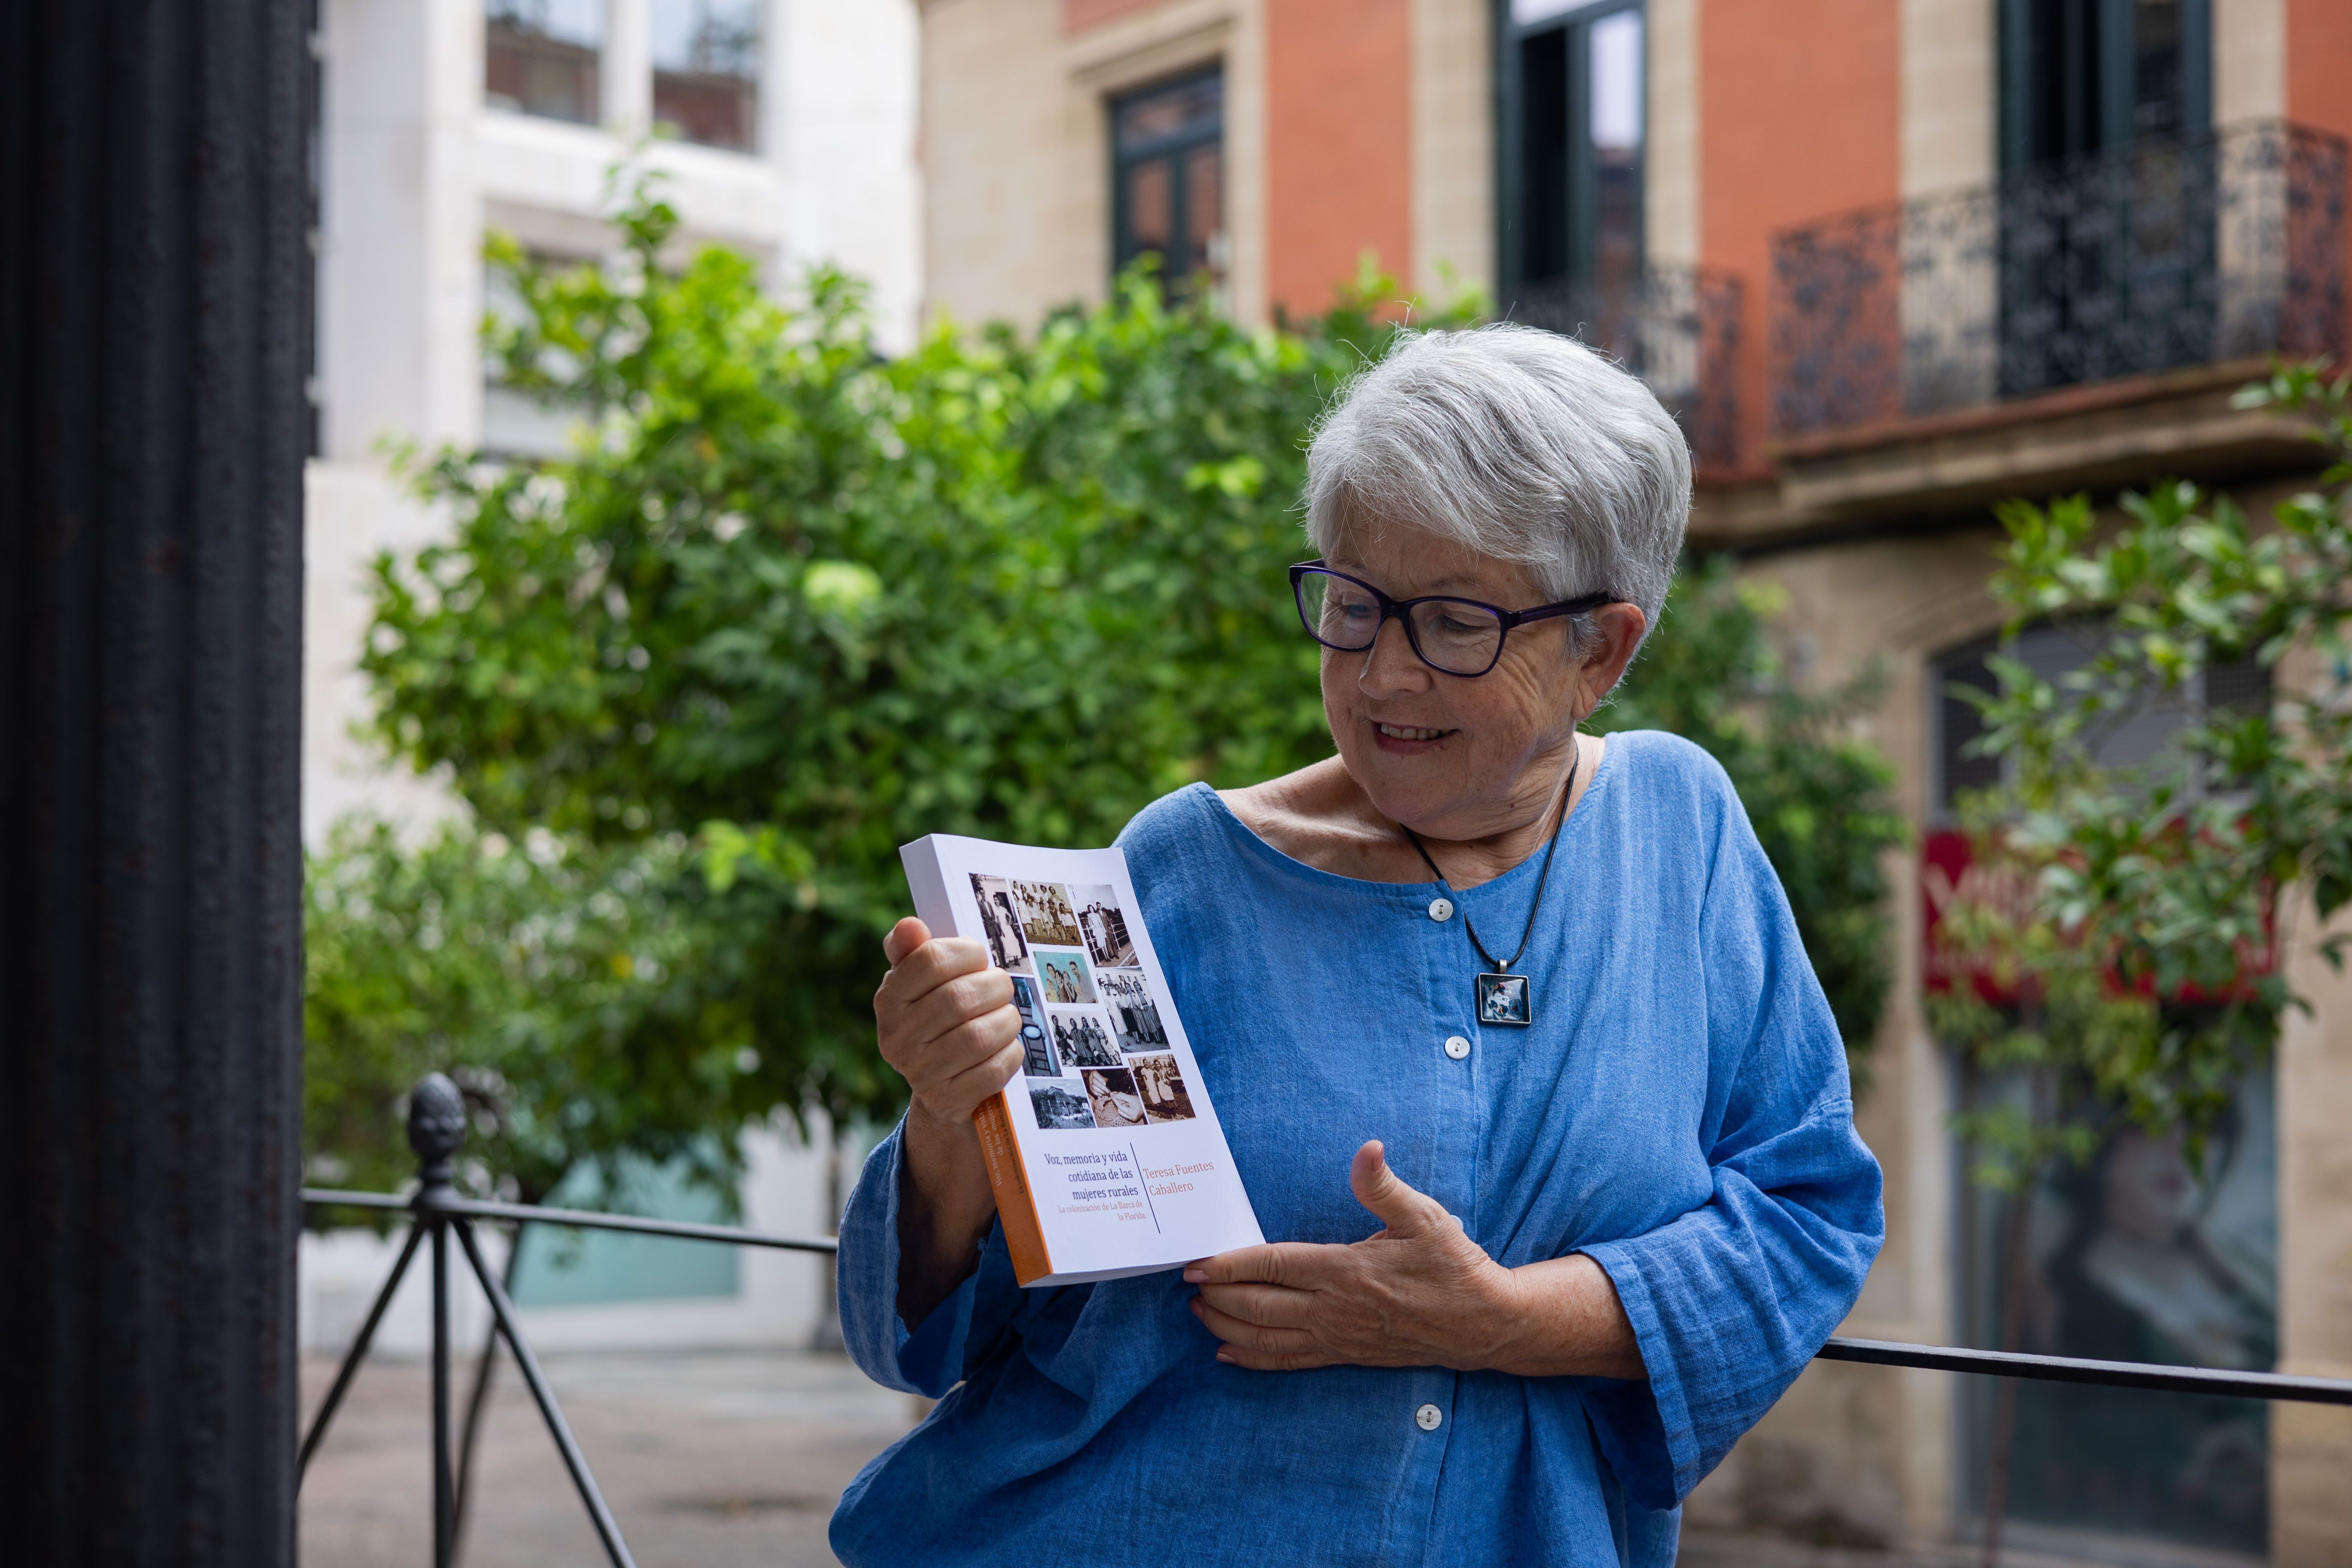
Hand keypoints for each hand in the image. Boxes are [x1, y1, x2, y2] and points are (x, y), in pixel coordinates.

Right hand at [874, 917, 1021, 1133]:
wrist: (938, 1086)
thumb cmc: (933, 1017)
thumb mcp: (917, 982)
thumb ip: (914, 950)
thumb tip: (911, 926)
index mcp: (888, 999)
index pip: (931, 960)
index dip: (966, 952)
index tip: (978, 957)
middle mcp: (897, 1038)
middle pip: (960, 998)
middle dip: (994, 986)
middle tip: (1001, 987)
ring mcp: (921, 1074)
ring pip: (980, 1036)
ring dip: (1006, 1020)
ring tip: (1006, 1016)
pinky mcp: (948, 1102)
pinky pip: (994, 1070)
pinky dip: (1009, 1053)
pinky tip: (1005, 1046)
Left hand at [1184, 1141, 1645, 1378]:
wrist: (1484, 1323)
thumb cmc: (1454, 1266)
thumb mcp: (1427, 1217)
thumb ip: (1385, 1186)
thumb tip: (1367, 1149)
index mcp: (1346, 1270)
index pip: (1273, 1265)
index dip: (1230, 1265)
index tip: (1197, 1263)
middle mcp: (1334, 1309)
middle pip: (1259, 1305)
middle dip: (1218, 1297)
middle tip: (1187, 1286)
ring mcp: (1338, 1337)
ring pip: (1268, 1337)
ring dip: (1228, 1327)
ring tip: (1199, 1314)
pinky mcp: (1346, 1355)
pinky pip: (1290, 1362)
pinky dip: (1255, 1360)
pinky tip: (1229, 1357)